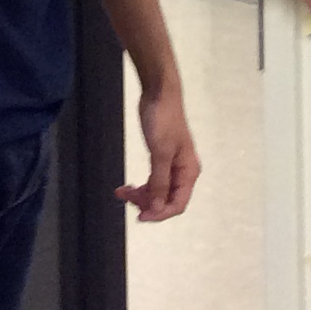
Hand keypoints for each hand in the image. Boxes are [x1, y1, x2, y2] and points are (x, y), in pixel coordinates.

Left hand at [117, 83, 200, 221]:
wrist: (159, 93)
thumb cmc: (162, 121)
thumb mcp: (160, 153)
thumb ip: (160, 181)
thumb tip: (158, 208)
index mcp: (188, 172)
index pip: (178, 204)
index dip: (160, 213)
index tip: (140, 216)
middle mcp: (183, 172)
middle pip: (166, 200)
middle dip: (147, 203)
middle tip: (126, 198)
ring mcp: (172, 165)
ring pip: (158, 191)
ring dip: (140, 195)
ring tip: (122, 192)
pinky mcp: (161, 158)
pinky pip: (153, 180)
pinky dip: (140, 186)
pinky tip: (126, 187)